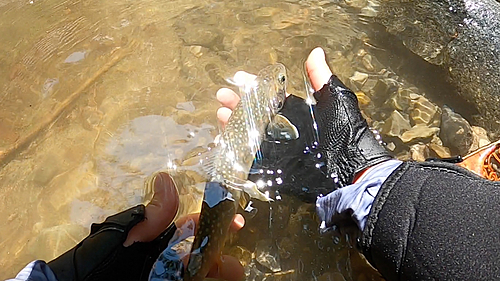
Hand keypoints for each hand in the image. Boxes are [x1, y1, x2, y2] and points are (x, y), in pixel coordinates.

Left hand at [128, 172, 244, 280]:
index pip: (197, 228)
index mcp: (163, 241)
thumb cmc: (101, 263)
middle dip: (222, 260)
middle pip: (208, 258)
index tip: (237, 223)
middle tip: (223, 267)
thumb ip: (152, 215)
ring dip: (218, 276)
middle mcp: (171, 262)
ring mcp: (172, 278)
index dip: (218, 223)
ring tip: (221, 277)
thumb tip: (166, 179)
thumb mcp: (127, 237)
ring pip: (206, 277)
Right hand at [217, 48, 390, 187]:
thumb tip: (316, 52)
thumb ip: (322, 78)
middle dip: (238, 104)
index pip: (271, 96)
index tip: (240, 77)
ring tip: (221, 113)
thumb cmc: (346, 132)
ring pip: (250, 135)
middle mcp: (285, 129)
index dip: (255, 86)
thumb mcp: (336, 100)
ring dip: (234, 123)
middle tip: (222, 95)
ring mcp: (278, 149)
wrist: (350, 170)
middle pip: (256, 115)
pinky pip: (251, 159)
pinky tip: (226, 140)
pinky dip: (237, 150)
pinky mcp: (274, 169)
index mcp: (297, 112)